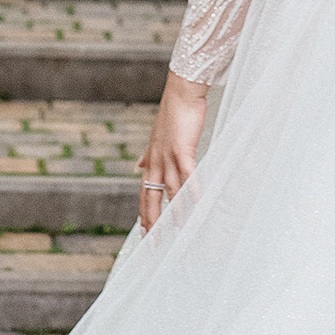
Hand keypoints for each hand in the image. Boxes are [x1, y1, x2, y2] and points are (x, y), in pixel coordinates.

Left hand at [137, 71, 207, 229]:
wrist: (180, 93)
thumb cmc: (172, 115)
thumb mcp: (156, 139)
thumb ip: (148, 155)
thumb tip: (138, 166)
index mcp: (150, 160)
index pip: (144, 193)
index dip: (144, 213)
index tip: (144, 232)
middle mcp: (156, 161)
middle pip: (152, 197)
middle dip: (153, 221)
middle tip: (154, 241)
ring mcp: (168, 156)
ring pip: (171, 190)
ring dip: (176, 211)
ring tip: (181, 230)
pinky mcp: (182, 149)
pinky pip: (187, 174)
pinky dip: (192, 189)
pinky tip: (197, 202)